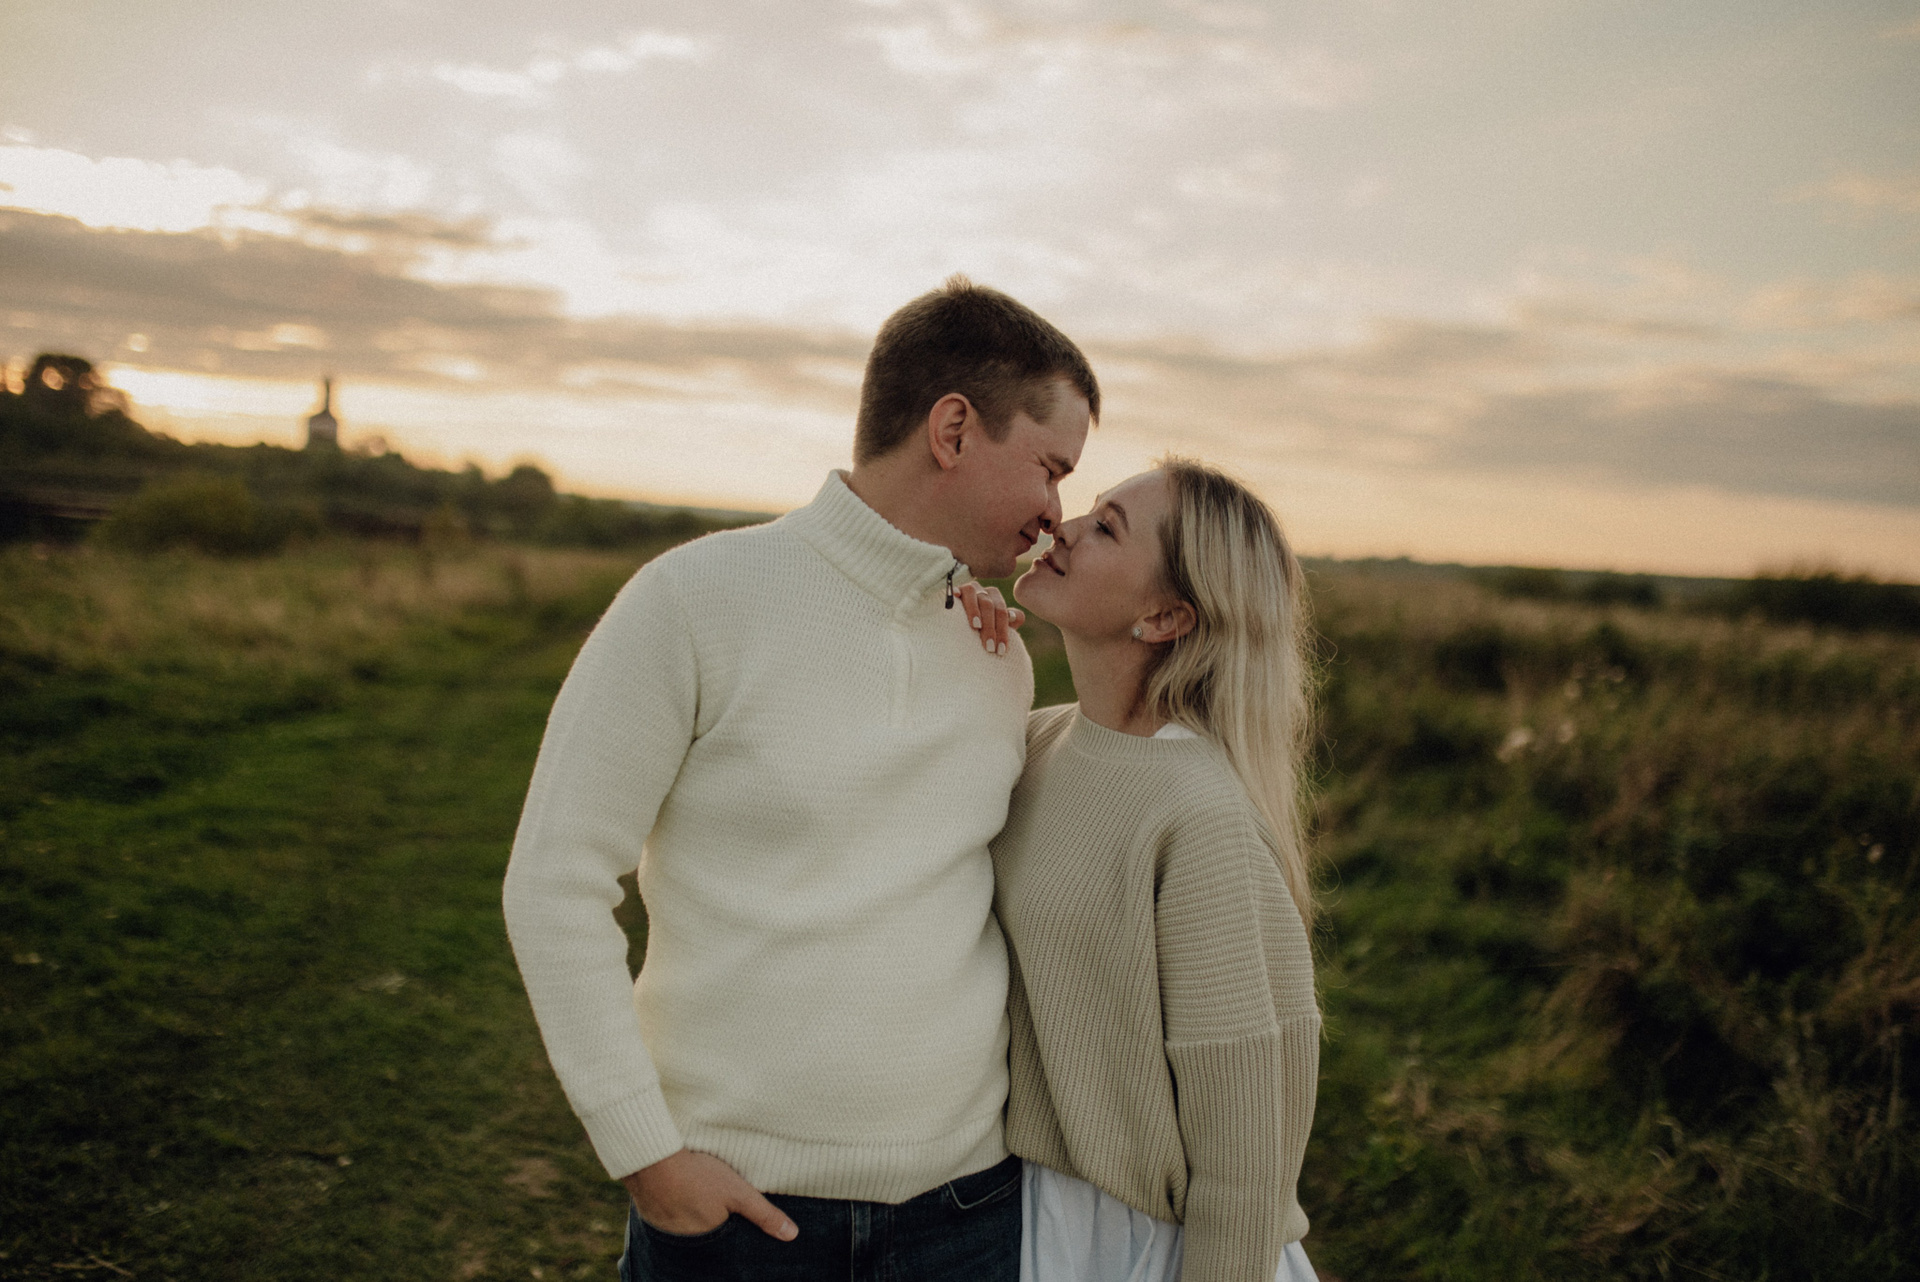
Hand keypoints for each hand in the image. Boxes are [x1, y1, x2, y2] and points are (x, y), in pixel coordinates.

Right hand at [620, 1149, 797, 1240]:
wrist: (651, 1160)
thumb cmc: (698, 1176)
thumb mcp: (738, 1192)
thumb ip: (764, 1214)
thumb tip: (791, 1235)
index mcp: (710, 1242)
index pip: (728, 1251)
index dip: (735, 1239)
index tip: (740, 1231)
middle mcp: (687, 1244)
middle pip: (709, 1241)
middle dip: (717, 1231)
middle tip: (719, 1211)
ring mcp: (667, 1232)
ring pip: (690, 1230)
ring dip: (697, 1220)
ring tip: (702, 1201)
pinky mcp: (654, 1218)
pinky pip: (672, 1220)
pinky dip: (680, 1211)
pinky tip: (684, 1196)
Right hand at [956, 582, 1024, 655]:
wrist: (955, 627)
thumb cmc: (979, 631)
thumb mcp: (995, 628)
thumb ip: (1008, 623)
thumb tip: (1013, 616)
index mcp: (994, 597)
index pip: (1002, 612)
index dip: (1003, 631)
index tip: (1001, 651)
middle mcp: (981, 590)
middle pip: (988, 605)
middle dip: (990, 628)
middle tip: (989, 648)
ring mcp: (965, 589)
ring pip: (972, 594)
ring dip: (974, 610)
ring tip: (976, 627)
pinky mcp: (951, 591)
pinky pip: (953, 588)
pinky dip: (954, 592)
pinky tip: (955, 597)